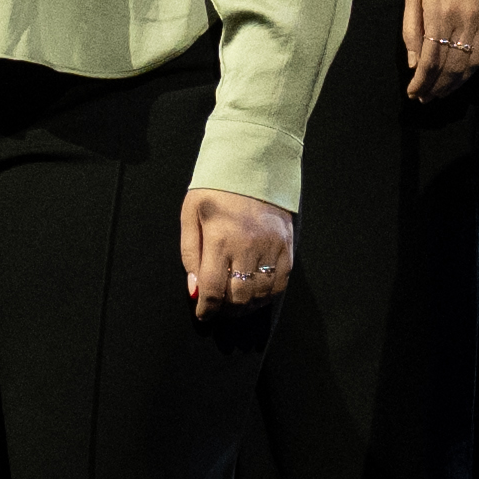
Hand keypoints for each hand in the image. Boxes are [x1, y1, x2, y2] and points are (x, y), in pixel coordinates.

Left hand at [178, 190, 297, 312]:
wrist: (253, 164)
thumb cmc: (216, 189)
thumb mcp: (190, 214)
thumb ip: (190, 253)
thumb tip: (195, 289)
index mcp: (220, 238)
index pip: (214, 289)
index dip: (207, 310)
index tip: (203, 315)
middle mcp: (248, 246)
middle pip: (239, 297)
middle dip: (226, 311)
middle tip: (218, 310)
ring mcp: (271, 247)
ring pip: (261, 294)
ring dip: (247, 306)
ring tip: (236, 305)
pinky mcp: (287, 246)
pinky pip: (281, 282)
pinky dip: (268, 295)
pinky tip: (256, 295)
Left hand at [397, 0, 478, 100]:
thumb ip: (412, 28)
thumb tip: (415, 63)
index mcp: (439, 15)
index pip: (430, 63)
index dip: (422, 84)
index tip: (414, 93)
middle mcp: (465, 22)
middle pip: (452, 69)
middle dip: (437, 88)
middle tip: (426, 97)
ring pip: (473, 65)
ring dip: (457, 83)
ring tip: (443, 90)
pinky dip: (477, 67)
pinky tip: (465, 72)